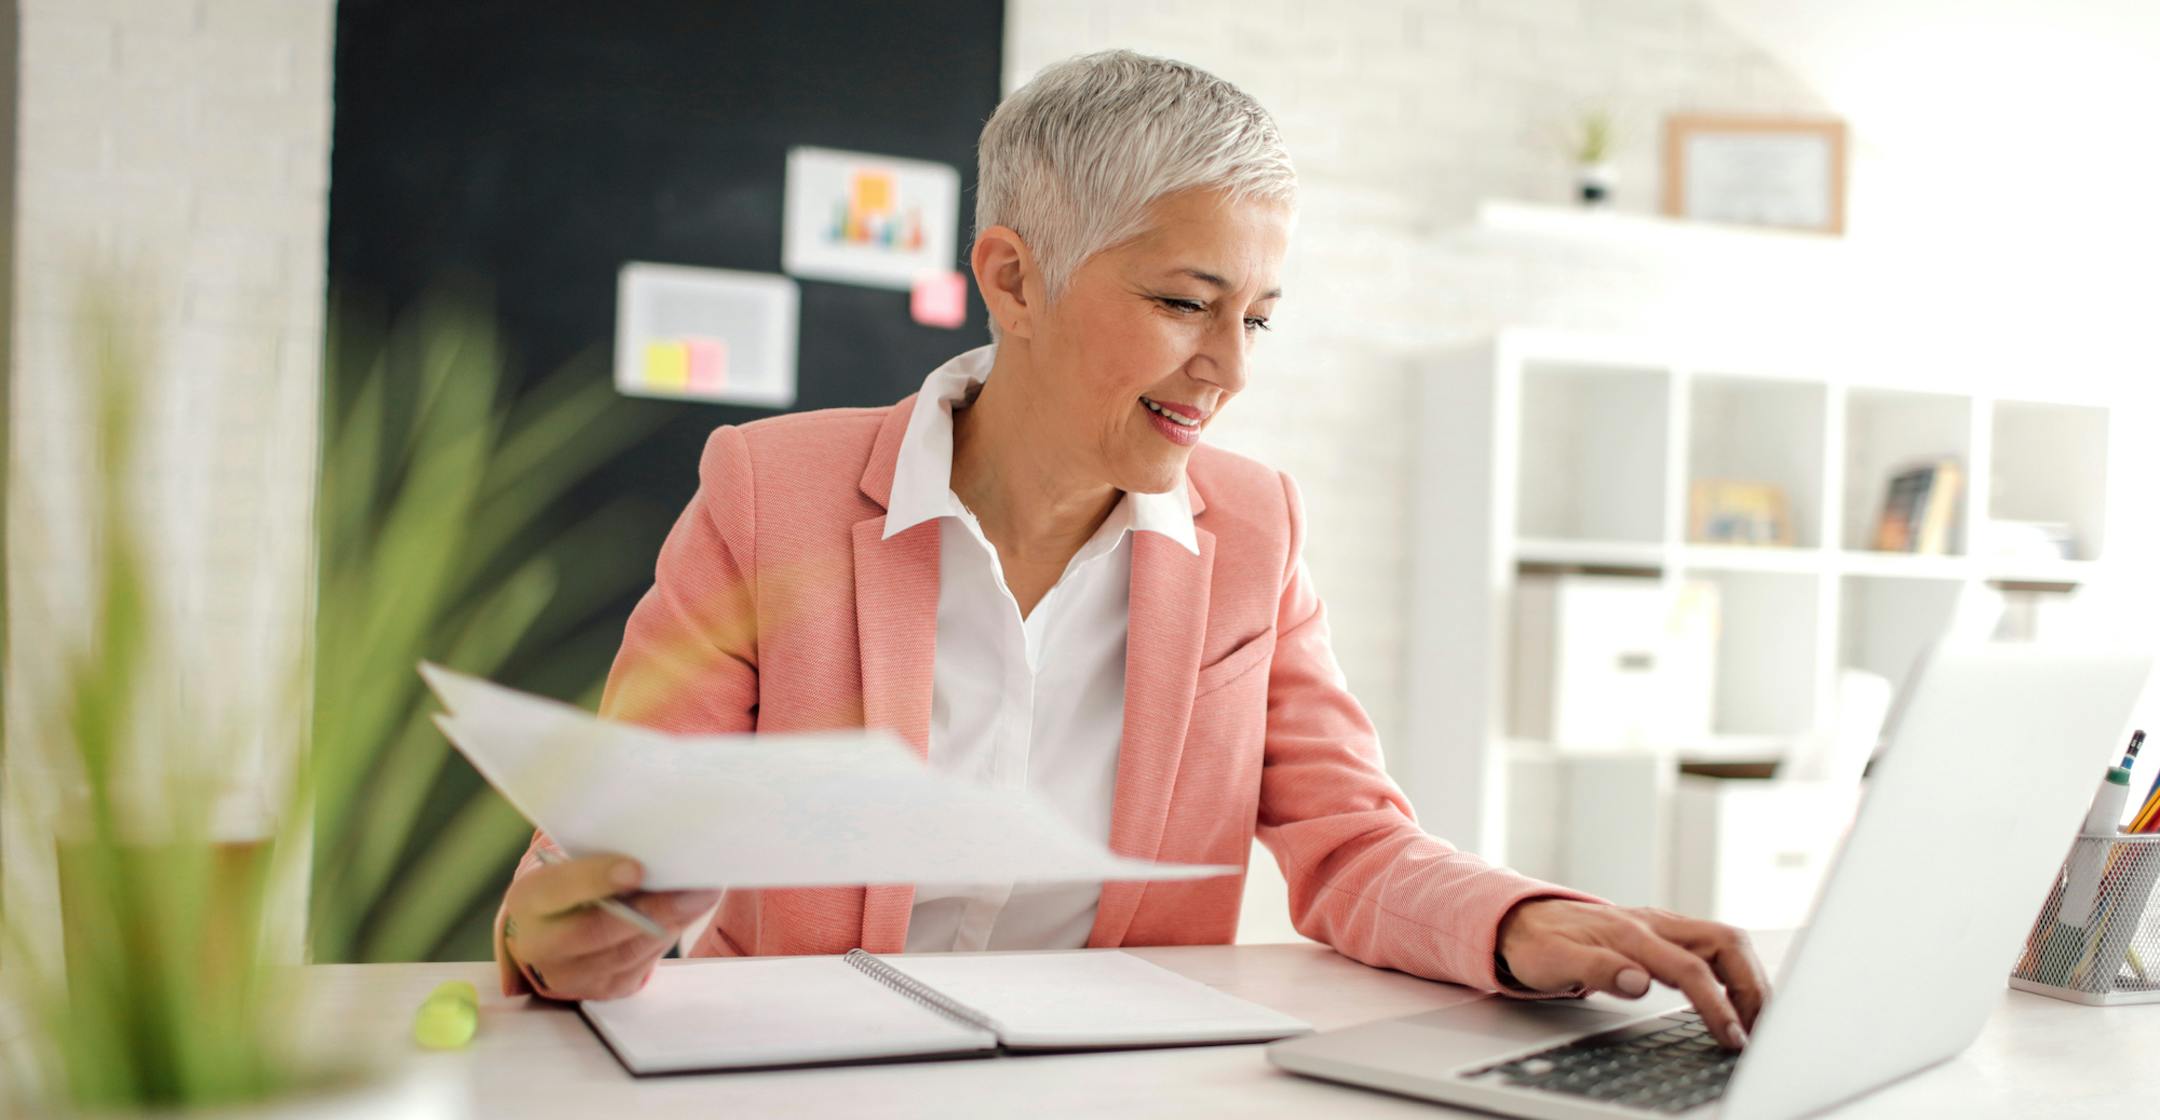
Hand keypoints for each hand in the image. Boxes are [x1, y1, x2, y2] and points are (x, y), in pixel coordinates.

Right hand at [501, 854, 718, 1000]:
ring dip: (672, 923)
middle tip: (695, 887)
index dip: (597, 879)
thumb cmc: (568, 882)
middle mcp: (540, 945)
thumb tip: (647, 843)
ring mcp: (570, 975)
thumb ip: (595, 854)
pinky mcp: (602, 989)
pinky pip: (641, 966)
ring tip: (705, 895)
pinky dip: (669, 937)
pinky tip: (690, 914)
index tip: (637, 868)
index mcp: (528, 901)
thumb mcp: (566, 862)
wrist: (549, 932)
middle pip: (598, 930)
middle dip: (653, 908)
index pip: (559, 888)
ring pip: (626, 952)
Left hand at [1495, 899, 1768, 1050]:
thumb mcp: (1553, 961)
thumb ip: (1597, 970)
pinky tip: (1736, 999)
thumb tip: (1639, 982)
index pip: (1690, 969)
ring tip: (1757, 1020)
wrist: (1524, 919)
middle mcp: (1654, 925)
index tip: (1733, 1037)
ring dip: (1749, 978)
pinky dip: (1734, 973)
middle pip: (1726, 944)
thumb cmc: (1539, 942)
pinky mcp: (1664, 935)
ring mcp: (1662, 927)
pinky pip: (1713, 948)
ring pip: (1725, 942)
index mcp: (1631, 933)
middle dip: (1753, 986)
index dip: (1717, 1005)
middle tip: (1762, 1030)